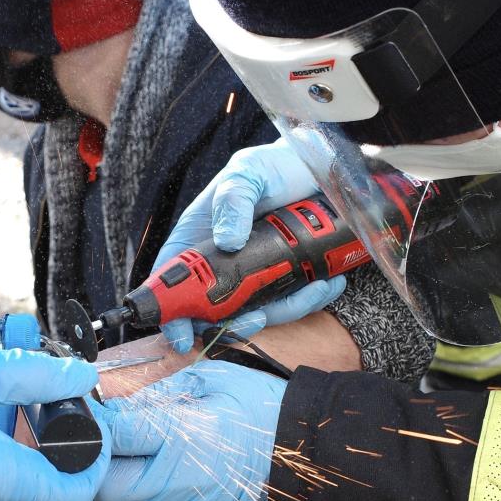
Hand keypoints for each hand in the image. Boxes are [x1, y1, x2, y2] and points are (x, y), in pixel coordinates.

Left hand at [97, 360, 284, 500]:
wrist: (296, 449)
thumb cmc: (258, 408)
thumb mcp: (209, 380)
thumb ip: (158, 393)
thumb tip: (116, 403)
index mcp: (182, 436)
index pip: (115, 435)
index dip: (96, 421)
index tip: (92, 409)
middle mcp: (179, 478)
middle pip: (107, 482)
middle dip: (97, 459)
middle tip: (105, 436)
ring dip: (112, 481)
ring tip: (126, 454)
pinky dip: (133, 498)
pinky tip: (147, 473)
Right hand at [156, 139, 342, 352]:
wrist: (316, 169)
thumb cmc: (272, 167)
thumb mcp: (247, 171)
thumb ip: (233, 199)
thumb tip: (227, 240)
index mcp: (199, 236)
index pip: (173, 277)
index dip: (171, 310)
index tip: (180, 333)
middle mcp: (224, 261)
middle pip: (216, 309)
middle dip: (237, 322)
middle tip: (257, 318)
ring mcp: (255, 273)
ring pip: (259, 311)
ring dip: (286, 310)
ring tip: (314, 287)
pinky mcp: (285, 277)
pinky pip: (292, 301)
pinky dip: (311, 299)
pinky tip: (329, 281)